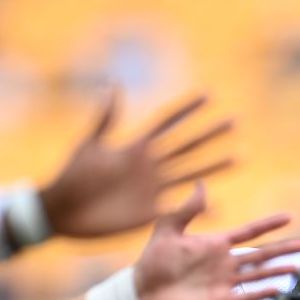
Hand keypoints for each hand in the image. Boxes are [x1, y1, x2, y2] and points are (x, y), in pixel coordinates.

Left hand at [40, 90, 234, 238]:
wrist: (62, 211)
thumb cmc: (70, 177)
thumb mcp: (89, 145)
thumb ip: (105, 118)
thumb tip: (113, 86)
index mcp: (135, 148)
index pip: (167, 124)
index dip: (186, 110)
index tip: (209, 95)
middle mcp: (149, 166)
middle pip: (187, 146)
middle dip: (210, 134)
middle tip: (235, 121)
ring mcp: (151, 189)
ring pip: (190, 174)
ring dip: (213, 166)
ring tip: (237, 157)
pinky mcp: (148, 212)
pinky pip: (178, 208)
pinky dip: (198, 207)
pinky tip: (219, 207)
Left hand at [133, 183, 299, 299]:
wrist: (142, 292)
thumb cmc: (152, 260)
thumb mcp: (168, 229)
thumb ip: (187, 210)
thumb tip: (201, 184)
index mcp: (215, 244)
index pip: (248, 232)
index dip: (268, 224)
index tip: (288, 216)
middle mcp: (224, 262)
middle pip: (261, 254)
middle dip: (283, 249)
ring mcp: (224, 282)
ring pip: (258, 274)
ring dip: (278, 270)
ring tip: (299, 266)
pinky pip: (246, 296)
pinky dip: (262, 292)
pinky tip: (279, 289)